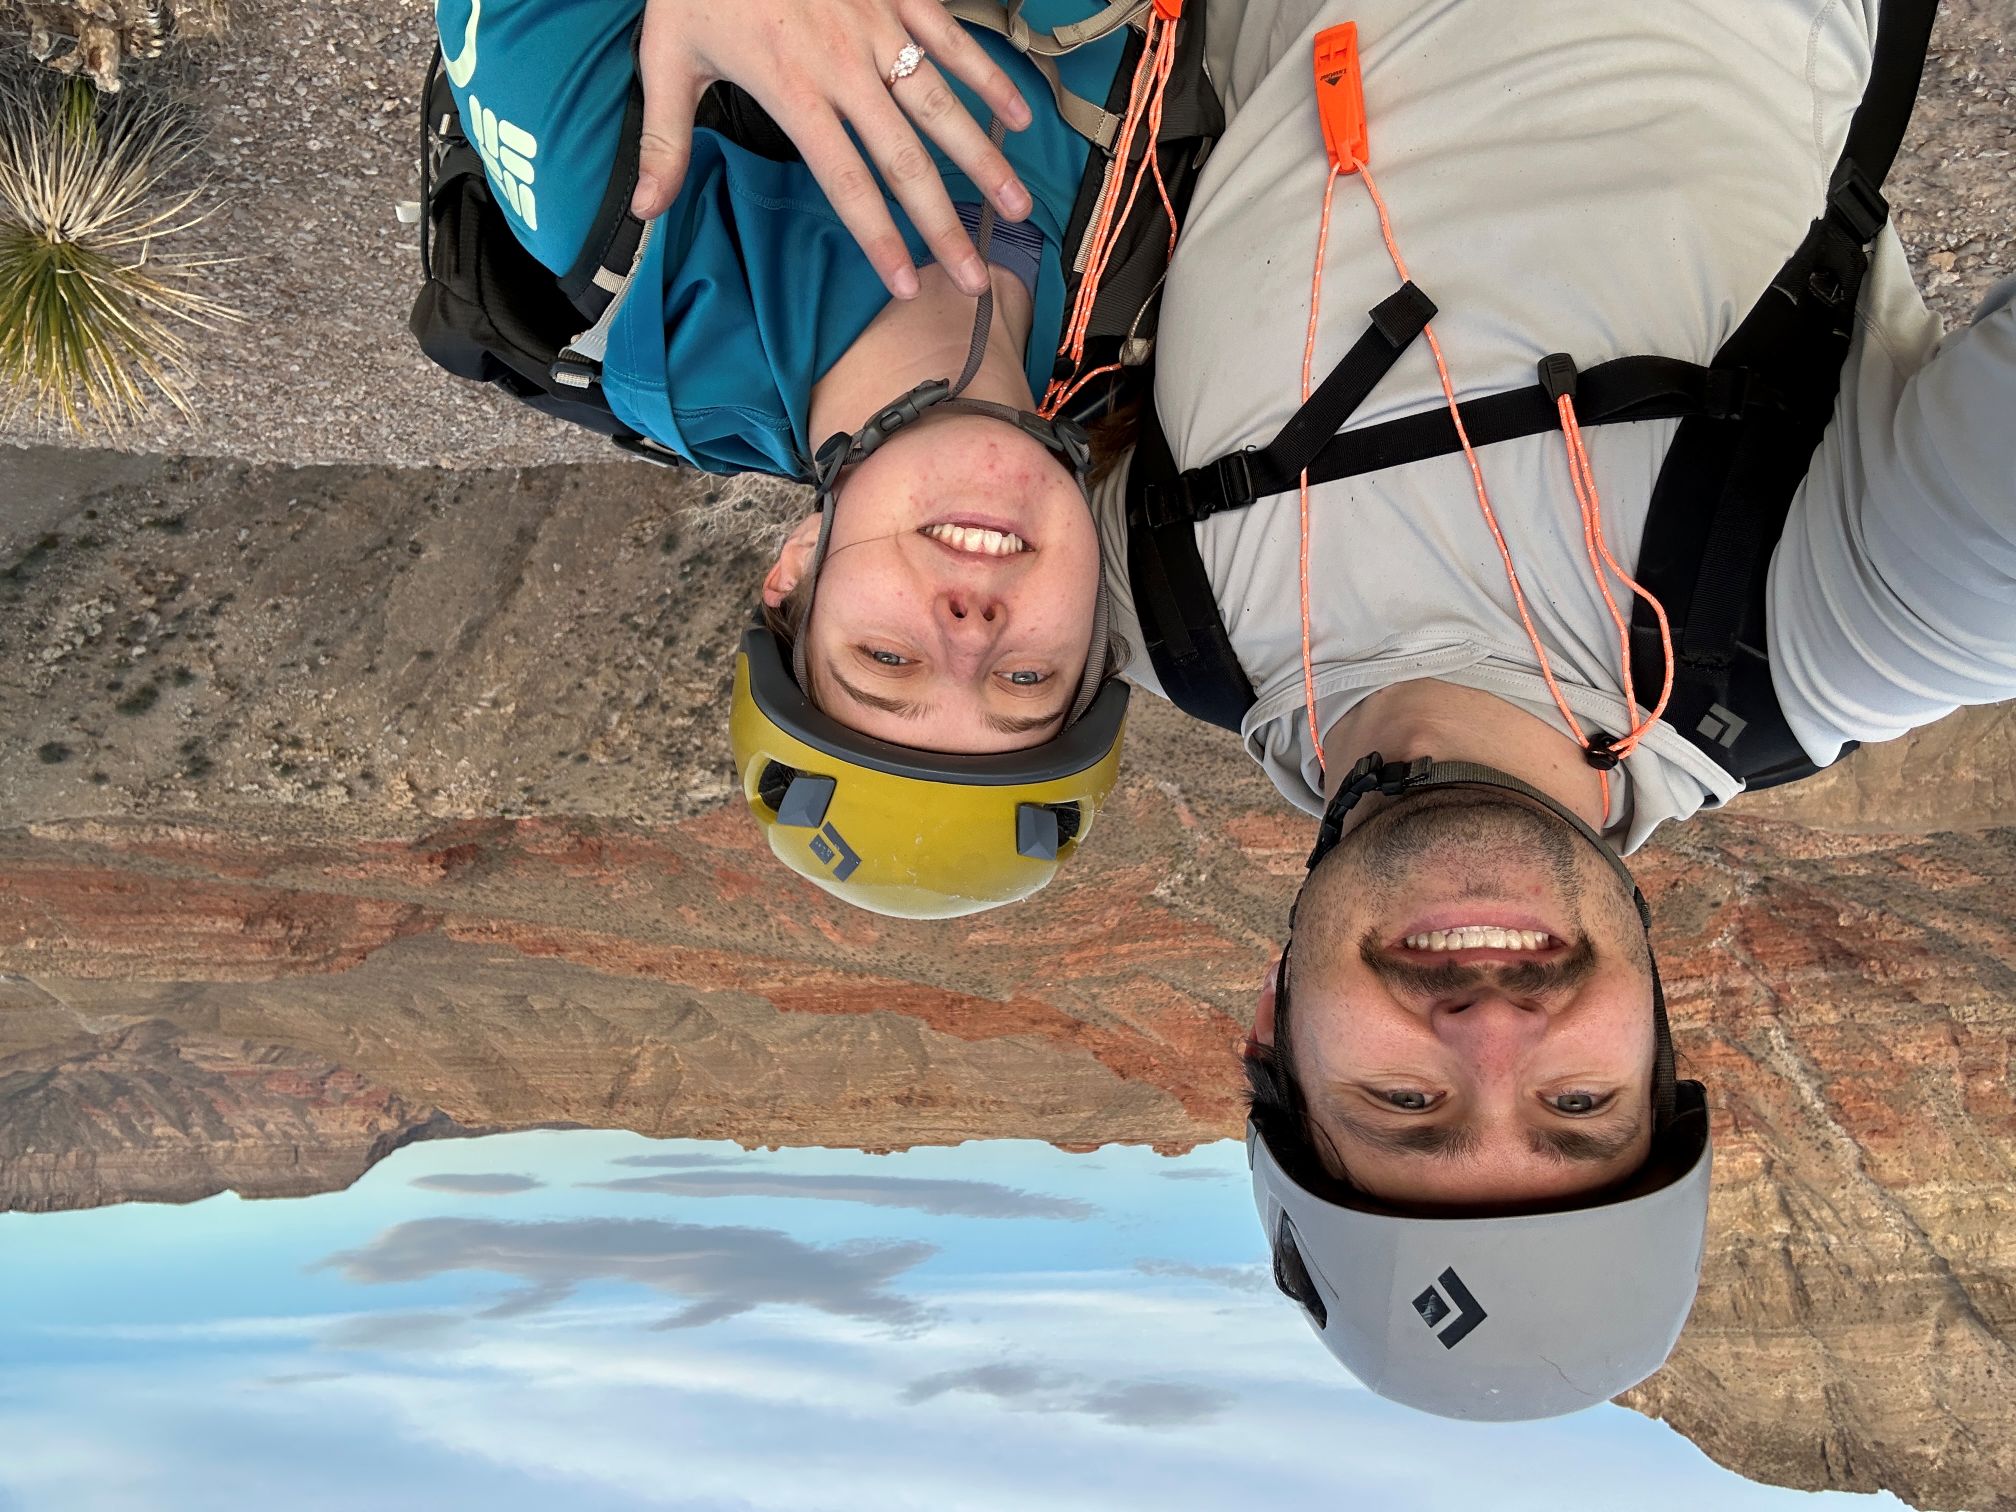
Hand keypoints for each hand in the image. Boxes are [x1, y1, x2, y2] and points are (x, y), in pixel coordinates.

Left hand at [630, 0, 1036, 298]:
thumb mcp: (667, 57)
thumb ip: (665, 140)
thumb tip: (647, 212)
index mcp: (793, 91)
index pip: (846, 182)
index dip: (879, 239)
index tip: (907, 284)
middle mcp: (844, 67)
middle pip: (905, 160)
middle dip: (943, 223)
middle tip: (972, 275)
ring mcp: (878, 27)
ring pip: (942, 105)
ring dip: (982, 160)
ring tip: (1015, 206)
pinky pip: (952, 40)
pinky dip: (987, 78)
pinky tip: (1017, 118)